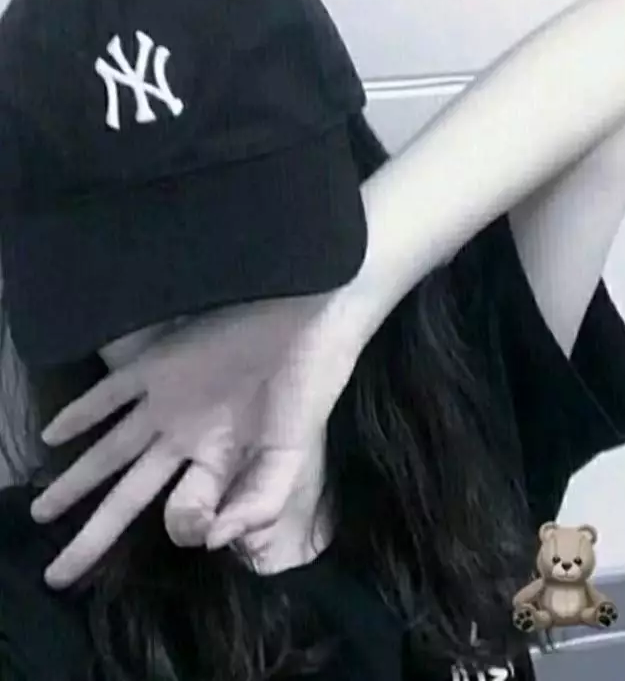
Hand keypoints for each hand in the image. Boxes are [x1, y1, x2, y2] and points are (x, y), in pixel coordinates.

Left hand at [30, 289, 368, 587]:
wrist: (300, 327)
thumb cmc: (302, 394)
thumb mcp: (291, 458)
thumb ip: (259, 504)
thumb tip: (210, 542)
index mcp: (219, 464)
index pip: (184, 511)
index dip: (186, 526)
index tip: (202, 524)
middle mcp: (186, 440)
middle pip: (129, 496)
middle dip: (94, 537)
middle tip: (59, 577)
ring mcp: (168, 405)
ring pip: (109, 452)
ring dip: (74, 482)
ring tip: (42, 511)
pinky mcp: (158, 367)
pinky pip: (109, 395)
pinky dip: (79, 415)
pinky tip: (52, 436)